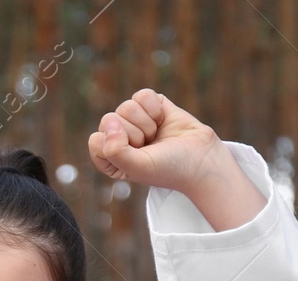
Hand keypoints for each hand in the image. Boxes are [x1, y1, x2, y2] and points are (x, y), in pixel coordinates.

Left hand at [87, 88, 221, 193]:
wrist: (202, 158)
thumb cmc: (169, 168)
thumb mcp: (137, 167)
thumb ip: (114, 151)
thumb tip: (110, 122)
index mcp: (112, 159)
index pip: (96, 141)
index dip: (115, 146)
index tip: (136, 155)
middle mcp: (121, 139)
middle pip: (109, 120)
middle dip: (134, 133)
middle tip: (150, 146)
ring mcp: (136, 121)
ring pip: (125, 106)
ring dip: (146, 122)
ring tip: (157, 135)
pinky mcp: (152, 105)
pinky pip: (142, 95)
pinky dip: (154, 108)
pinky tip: (163, 120)